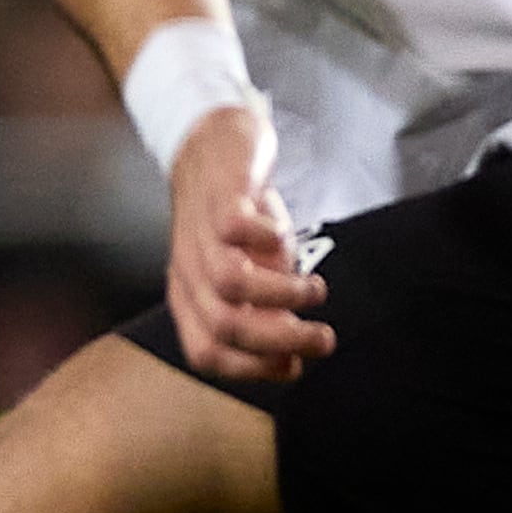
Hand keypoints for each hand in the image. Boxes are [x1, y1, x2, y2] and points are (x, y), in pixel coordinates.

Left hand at [164, 104, 330, 382]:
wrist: (210, 142)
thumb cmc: (234, 218)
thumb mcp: (245, 272)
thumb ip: (261, 312)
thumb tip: (289, 358)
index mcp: (190, 297)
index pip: (205, 353)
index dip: (250, 370)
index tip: (294, 366)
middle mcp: (188, 271)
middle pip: (224, 326)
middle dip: (282, 341)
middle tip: (323, 339)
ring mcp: (199, 234)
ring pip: (230, 284)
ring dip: (283, 295)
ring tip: (316, 292)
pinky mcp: (220, 198)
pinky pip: (235, 229)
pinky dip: (268, 240)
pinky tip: (287, 238)